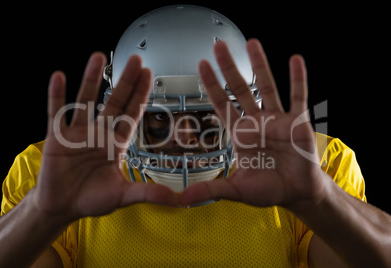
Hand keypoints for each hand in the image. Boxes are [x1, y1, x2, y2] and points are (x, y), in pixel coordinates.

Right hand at [32, 53, 177, 221]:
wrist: (62, 207)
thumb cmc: (92, 199)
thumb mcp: (123, 195)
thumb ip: (148, 194)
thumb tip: (179, 201)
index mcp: (116, 143)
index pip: (132, 112)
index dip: (140, 93)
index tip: (149, 73)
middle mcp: (99, 132)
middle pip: (114, 100)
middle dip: (125, 80)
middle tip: (135, 59)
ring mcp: (78, 132)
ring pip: (86, 99)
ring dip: (91, 79)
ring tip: (98, 57)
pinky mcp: (56, 137)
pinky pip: (56, 112)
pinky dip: (57, 95)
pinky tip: (59, 76)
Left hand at [181, 39, 328, 209]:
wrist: (296, 192)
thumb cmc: (268, 189)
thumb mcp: (236, 190)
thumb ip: (211, 189)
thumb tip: (182, 200)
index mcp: (240, 133)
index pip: (221, 104)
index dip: (211, 85)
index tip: (201, 65)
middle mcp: (256, 121)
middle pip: (239, 88)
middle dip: (229, 67)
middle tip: (218, 46)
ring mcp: (277, 119)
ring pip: (266, 87)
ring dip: (260, 65)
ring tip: (252, 43)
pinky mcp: (298, 122)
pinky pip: (298, 96)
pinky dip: (297, 79)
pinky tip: (295, 60)